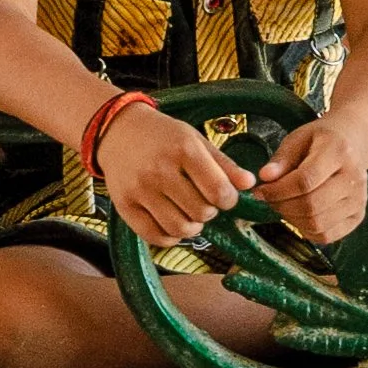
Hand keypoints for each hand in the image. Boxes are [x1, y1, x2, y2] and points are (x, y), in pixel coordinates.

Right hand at [98, 107, 254, 247]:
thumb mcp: (196, 140)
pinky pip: (154, 236)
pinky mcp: (124, 205)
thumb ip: (224, 164)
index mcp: (183, 150)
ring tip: (190, 215)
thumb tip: (250, 184)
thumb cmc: (163, 135)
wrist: (117, 131)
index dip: (229, 200)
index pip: (218, 190)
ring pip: (179, 229)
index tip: (225, 196)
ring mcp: (139, 190)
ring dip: (192, 228)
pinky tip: (172, 224)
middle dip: (210, 212)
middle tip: (204, 202)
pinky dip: (170, 237)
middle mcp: (160, 170)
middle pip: (201, 212)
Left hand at [254, 118, 367, 243]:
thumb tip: (265, 177)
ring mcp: (359, 199)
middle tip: (269, 200)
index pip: (305, 180)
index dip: (278, 190)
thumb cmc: (319, 142)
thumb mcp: (297, 139)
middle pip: (311, 205)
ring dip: (292, 219)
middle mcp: (355, 178)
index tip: (261, 191)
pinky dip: (306, 230)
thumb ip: (281, 159)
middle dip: (282, 206)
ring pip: (317, 224)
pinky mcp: (358, 216)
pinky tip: (298, 215)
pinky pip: (327, 235)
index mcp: (339, 152)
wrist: (351, 145)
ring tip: (283, 206)